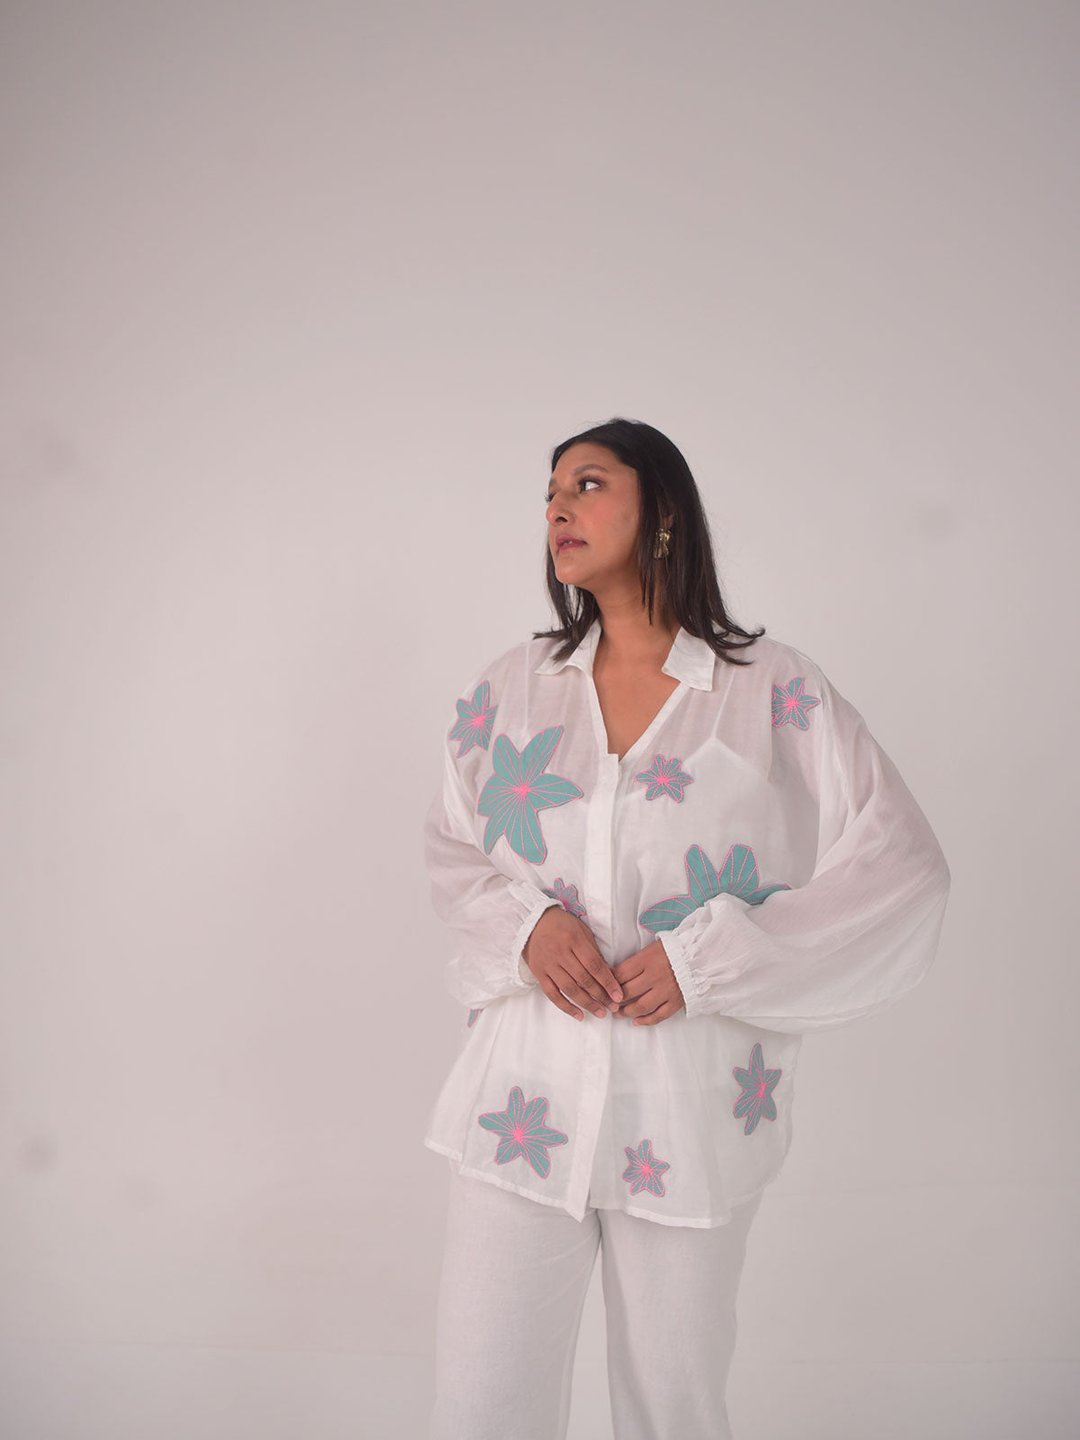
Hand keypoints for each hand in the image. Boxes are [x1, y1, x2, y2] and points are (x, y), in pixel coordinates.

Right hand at [522, 906, 624, 1020]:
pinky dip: (566, 1006)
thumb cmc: (562, 925)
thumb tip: (609, 974)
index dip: (608, 982)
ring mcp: (548, 964)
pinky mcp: (539, 973)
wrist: (532, 921)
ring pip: (569, 989)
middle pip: (583, 979)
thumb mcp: (581, 931)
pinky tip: (579, 1015)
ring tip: (600, 1013)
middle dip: (601, 996)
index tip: (618, 995)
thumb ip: (593, 952)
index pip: (594, 965)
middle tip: (613, 1008)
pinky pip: (552, 994)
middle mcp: (560, 953)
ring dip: (587, 1004)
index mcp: (574, 939)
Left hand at [611, 941, 685, 1025]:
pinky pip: (658, 1015)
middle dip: (615, 1000)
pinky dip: (646, 1021)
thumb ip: (634, 962)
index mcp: (646, 960)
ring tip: (619, 1014)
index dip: (610, 983)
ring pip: (640, 1006)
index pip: (621, 974)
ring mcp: (666, 990)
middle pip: (628, 992)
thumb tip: (614, 974)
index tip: (604, 987)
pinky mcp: (676, 1001)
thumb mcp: (650, 949)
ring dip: (626, 1012)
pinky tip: (636, 1021)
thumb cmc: (672, 951)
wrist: (698, 956)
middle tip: (609, 1003)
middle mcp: (654, 976)